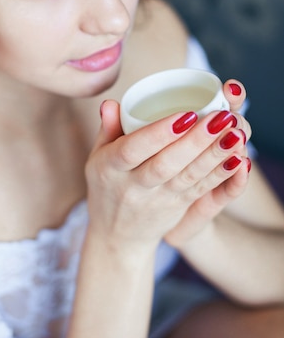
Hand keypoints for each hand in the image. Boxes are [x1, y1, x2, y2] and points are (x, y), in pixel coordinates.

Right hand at [85, 97, 250, 250]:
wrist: (116, 234)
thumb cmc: (107, 184)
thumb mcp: (98, 157)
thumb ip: (108, 127)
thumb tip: (110, 102)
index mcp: (109, 169)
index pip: (132, 150)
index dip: (158, 133)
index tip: (184, 114)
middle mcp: (132, 187)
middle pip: (165, 164)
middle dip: (196, 141)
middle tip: (221, 117)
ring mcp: (157, 199)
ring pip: (187, 177)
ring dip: (214, 155)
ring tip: (235, 133)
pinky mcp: (177, 206)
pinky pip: (200, 189)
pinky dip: (220, 174)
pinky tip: (238, 158)